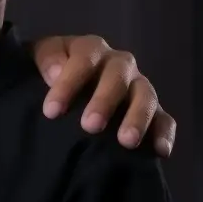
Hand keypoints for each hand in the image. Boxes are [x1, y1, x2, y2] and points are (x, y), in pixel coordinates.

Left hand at [30, 34, 175, 154]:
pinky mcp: (154, 112)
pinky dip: (165, 134)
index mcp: (92, 50)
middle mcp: (120, 65)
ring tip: (127, 142)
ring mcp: (139, 88)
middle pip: (118, 77)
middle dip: (105, 100)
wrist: (66, 88)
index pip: (84, 59)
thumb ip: (46, 59)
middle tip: (90, 125)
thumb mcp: (37, 58)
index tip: (51, 111)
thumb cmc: (49, 73)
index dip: (69, 83)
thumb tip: (55, 73)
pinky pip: (165, 120)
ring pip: (146, 97)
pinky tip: (161, 152)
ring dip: (138, 118)